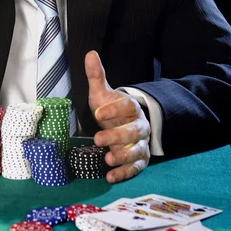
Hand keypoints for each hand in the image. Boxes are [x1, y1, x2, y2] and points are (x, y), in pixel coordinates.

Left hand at [85, 50, 150, 183]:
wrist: (123, 124)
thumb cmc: (110, 109)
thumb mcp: (101, 93)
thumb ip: (96, 76)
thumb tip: (90, 53)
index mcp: (131, 108)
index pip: (127, 106)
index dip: (114, 109)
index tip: (98, 113)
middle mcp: (139, 126)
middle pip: (134, 131)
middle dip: (117, 135)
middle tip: (98, 139)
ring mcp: (141, 144)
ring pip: (137, 151)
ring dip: (123, 156)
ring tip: (107, 159)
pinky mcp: (139, 160)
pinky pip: (135, 168)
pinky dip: (124, 173)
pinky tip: (110, 177)